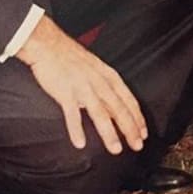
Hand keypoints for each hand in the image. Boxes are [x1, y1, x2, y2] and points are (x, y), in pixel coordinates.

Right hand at [17, 16, 146, 154]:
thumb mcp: (96, 68)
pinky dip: (76, 129)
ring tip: (115, 149)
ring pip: (100, 113)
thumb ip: (105, 87)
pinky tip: (80, 143)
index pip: (128, 99)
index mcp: (108, 76)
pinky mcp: (65, 91)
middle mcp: (98, 81)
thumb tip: (114, 107)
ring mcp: (82, 86)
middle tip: (137, 145)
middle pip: (118, 108)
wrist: (49, 45)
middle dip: (130, 128)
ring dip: (109, 133)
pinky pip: (72, 113)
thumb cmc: (71, 57)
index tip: (143, 133)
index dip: (137, 117)